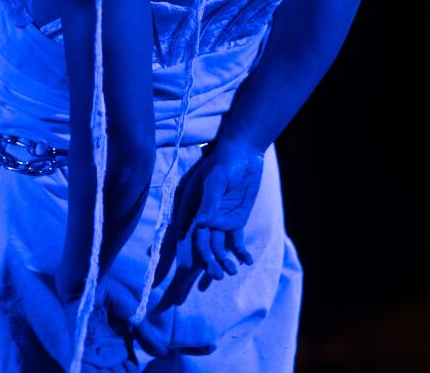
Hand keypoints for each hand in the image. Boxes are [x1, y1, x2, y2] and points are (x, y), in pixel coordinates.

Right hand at [173, 139, 263, 287]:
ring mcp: (218, 221)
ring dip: (222, 260)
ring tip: (230, 272)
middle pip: (201, 243)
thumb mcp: (217, 180)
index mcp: (191, 205)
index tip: (185, 267)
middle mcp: (202, 217)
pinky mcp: (235, 222)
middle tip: (215, 276)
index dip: (183, 249)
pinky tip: (246, 261)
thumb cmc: (225, 162)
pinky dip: (240, 252)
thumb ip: (210, 202)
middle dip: (207, 261)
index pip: (184, 231)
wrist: (244, 152)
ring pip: (218, 246)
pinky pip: (236, 241)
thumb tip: (202, 224)